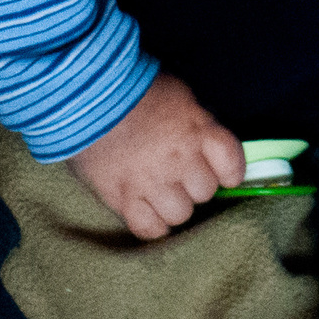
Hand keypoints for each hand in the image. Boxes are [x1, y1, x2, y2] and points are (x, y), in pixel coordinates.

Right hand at [66, 71, 244, 239]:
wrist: (85, 95)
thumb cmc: (132, 88)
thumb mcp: (177, 95)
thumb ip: (195, 121)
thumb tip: (204, 139)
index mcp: (197, 130)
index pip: (232, 165)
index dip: (229, 172)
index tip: (223, 174)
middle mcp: (180, 160)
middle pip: (205, 192)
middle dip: (194, 184)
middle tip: (177, 173)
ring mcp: (152, 182)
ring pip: (180, 214)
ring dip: (172, 205)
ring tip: (157, 190)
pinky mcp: (122, 199)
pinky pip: (149, 229)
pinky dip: (150, 223)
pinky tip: (143, 208)